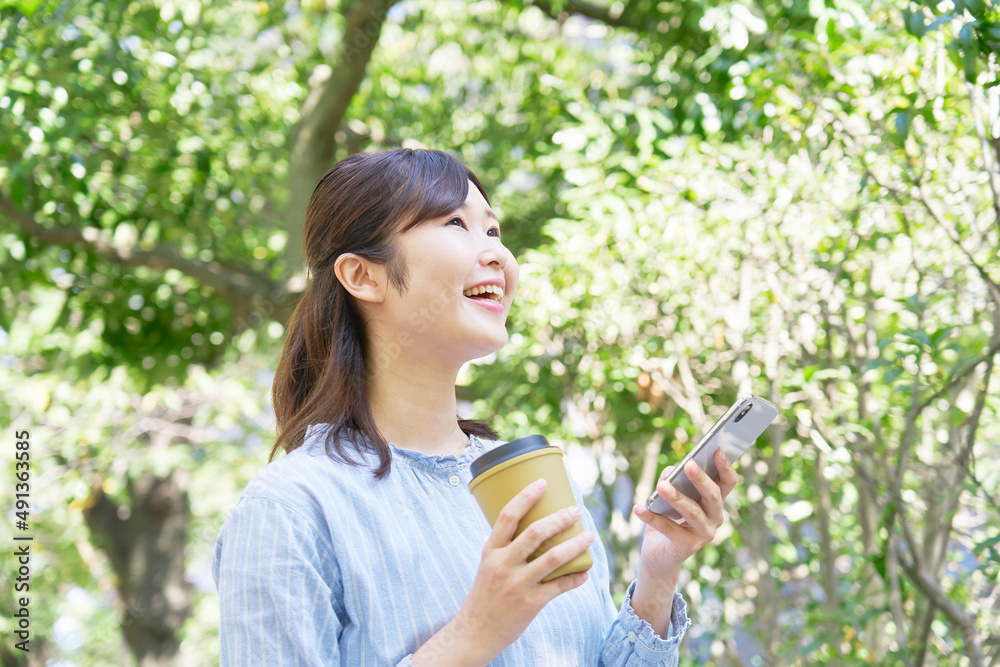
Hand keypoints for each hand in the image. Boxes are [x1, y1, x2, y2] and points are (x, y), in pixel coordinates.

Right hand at [455, 479, 593, 662]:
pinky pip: (560, 586)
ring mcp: (518, 584)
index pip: (508, 516)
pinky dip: (575, 577)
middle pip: (536, 532)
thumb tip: (539, 528)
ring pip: (553, 558)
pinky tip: (585, 572)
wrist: (476, 631)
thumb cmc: (485, 593)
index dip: (526, 496)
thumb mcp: (489, 564)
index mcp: (491, 551)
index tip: (543, 483)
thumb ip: (508, 547)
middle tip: (575, 511)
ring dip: (575, 544)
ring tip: (588, 535)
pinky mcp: (531, 603)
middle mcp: (504, 564)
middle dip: (560, 518)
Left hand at [632, 448, 738, 580]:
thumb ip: (672, 480)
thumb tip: (670, 473)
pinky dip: (652, 517)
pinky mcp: (687, 547)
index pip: (727, 483)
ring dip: (676, 497)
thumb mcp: (668, 495)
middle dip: (701, 479)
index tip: (717, 450)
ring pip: (693, 512)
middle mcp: (715, 518)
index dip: (725, 467)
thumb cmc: (667, 517)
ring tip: (661, 485)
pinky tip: (638, 508)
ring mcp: (704, 534)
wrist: (658, 554)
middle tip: (688, 463)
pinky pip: (669, 529)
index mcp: (715, 502)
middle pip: (713, 496)